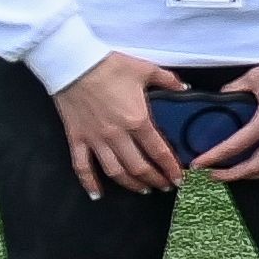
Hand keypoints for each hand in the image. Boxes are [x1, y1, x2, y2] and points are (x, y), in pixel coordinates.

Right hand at [52, 52, 187, 196]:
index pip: (159, 152)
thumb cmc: (110, 66)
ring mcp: (95, 139)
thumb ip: (168, 80)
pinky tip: (97, 194)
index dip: (171, 168)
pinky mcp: (76, 138)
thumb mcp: (146, 69)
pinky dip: (89, 182)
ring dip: (130, 184)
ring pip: (115, 171)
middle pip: (139, 167)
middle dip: (154, 180)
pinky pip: (81, 166)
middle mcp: (117, 135)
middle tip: (164, 187)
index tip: (179, 179)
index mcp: (137, 120)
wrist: (73, 63)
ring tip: (142, 190)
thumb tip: (185, 87)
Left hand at [179, 56, 258, 180]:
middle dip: (232, 175)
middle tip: (215, 174)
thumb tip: (222, 98)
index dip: (214, 157)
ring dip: (256, 175)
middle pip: (255, 167)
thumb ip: (235, 89)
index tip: (199, 164)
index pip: (235, 146)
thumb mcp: (255, 77)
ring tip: (241, 173)